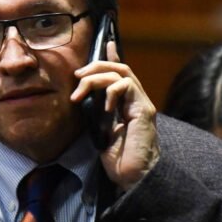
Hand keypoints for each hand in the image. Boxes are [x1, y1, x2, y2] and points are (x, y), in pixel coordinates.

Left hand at [71, 41, 159, 189]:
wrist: (133, 178)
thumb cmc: (117, 159)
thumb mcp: (99, 130)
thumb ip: (95, 112)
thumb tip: (80, 97)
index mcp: (126, 104)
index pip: (120, 73)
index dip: (111, 57)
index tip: (104, 43)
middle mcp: (136, 100)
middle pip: (120, 68)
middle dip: (95, 66)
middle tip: (77, 76)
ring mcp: (141, 104)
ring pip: (122, 73)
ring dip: (96, 77)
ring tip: (81, 91)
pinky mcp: (144, 111)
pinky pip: (128, 87)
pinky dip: (112, 90)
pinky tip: (103, 105)